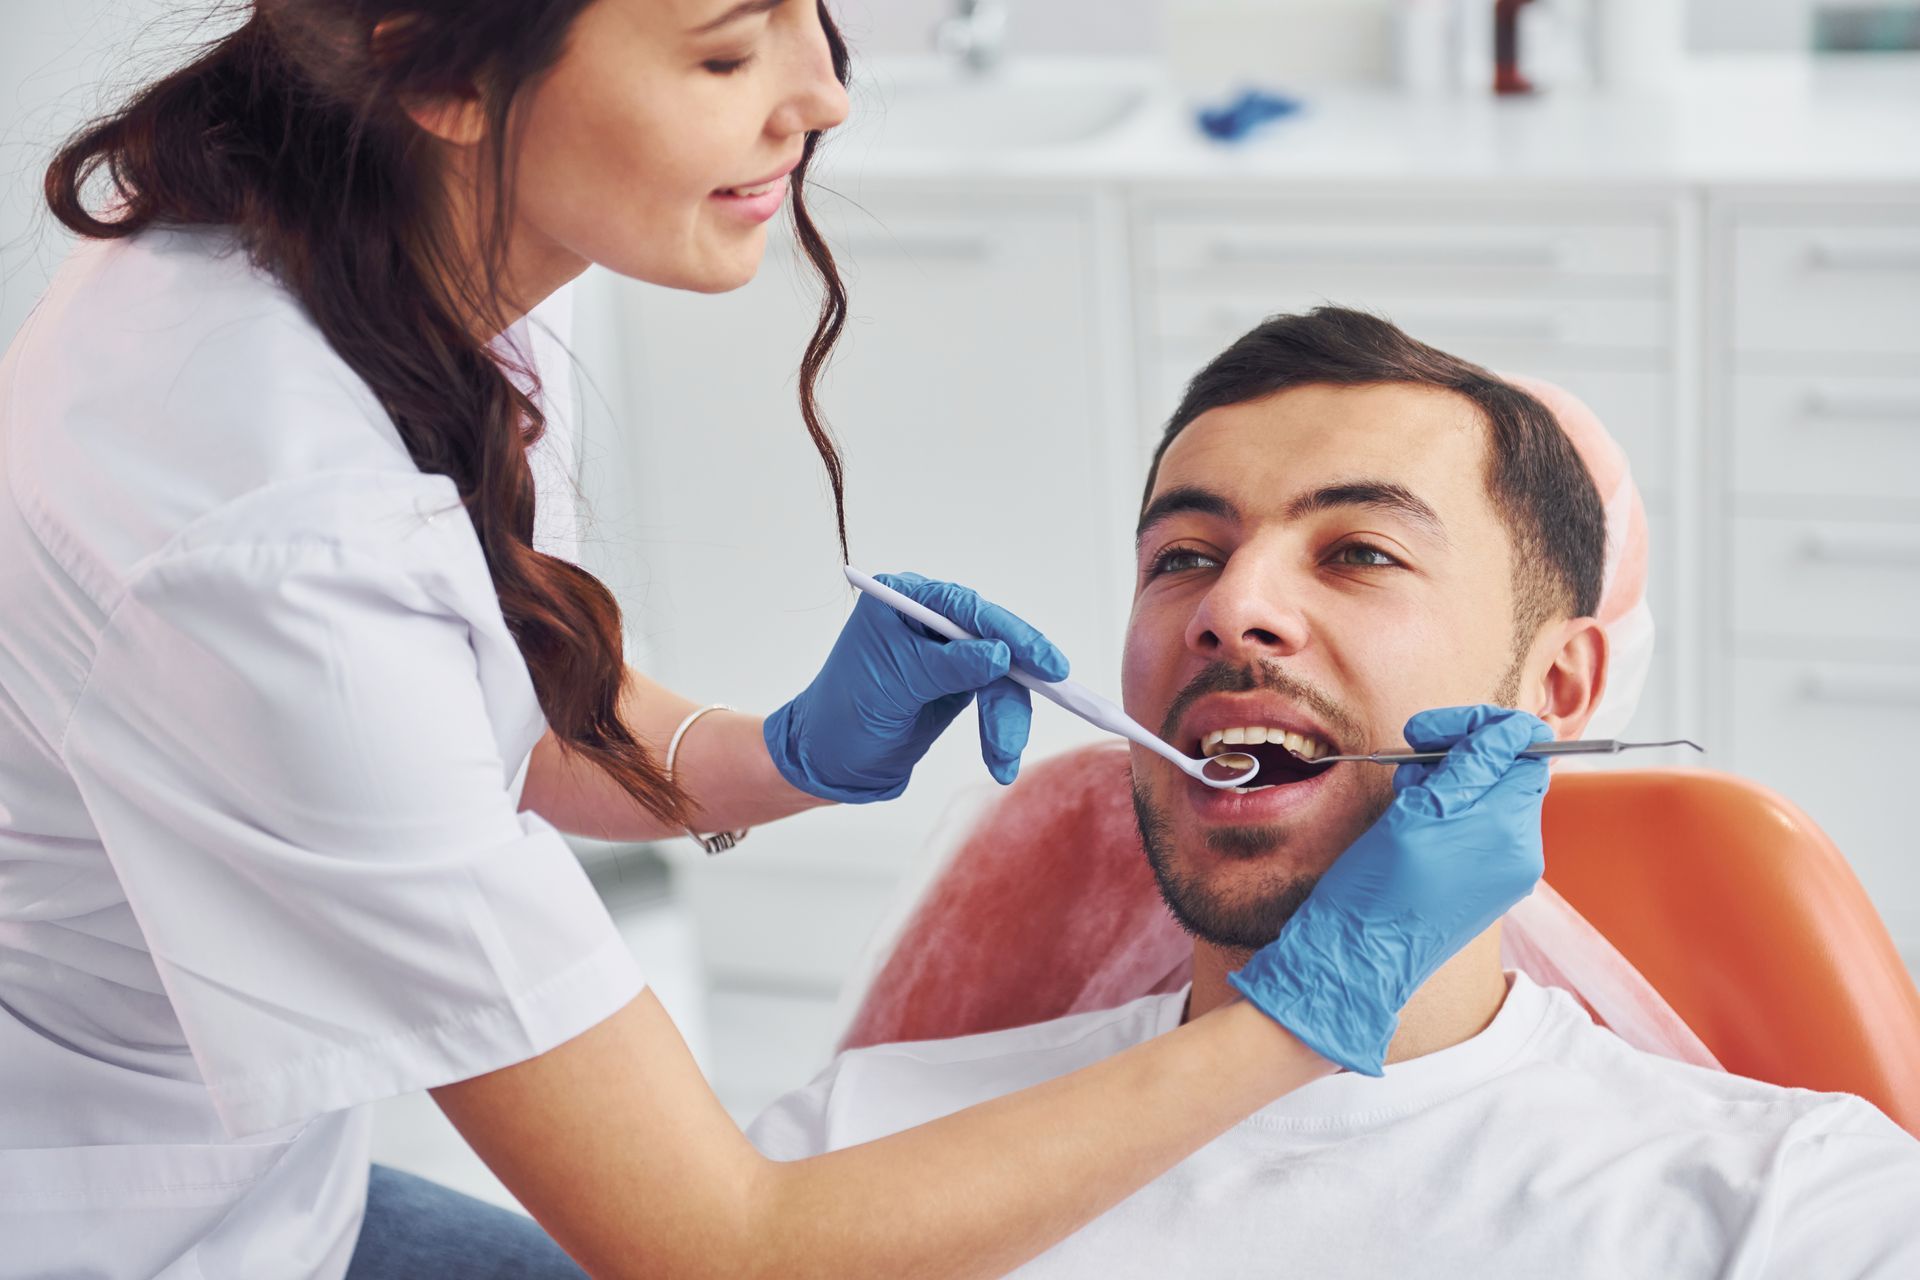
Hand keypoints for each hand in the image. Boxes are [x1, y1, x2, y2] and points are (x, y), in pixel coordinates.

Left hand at [763, 572, 1068, 802]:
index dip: (1013, 634)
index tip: (1048, 663)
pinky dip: (1001, 729)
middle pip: (993, 642)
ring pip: (1000, 678)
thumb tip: (1000, 653)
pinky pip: (994, 699)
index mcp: (902, 602)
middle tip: (1058, 705)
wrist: (826, 764)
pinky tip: (1001, 760)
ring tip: (1003, 759)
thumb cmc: (843, 717)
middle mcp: (926, 621)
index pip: (968, 610)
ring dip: (1007, 719)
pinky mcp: (955, 685)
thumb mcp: (895, 687)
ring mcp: (944, 654)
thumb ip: (948, 666)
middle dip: (1015, 686)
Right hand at [1228, 704, 1550, 1075]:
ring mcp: (1509, 873)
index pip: (1521, 748)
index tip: (1429, 730)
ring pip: (1494, 799)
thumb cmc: (1375, 887)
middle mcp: (1521, 853)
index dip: (1478, 727)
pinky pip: (1485, 830)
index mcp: (1508, 830)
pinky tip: (1415, 824)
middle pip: (1510, 773)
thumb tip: (1513, 729)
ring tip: (1405, 797)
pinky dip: (1454, 813)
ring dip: (1453, 784)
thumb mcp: (1416, 811)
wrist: (1358, 957)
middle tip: (1409, 761)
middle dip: (1462, 754)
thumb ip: (1471, 765)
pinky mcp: (1492, 886)